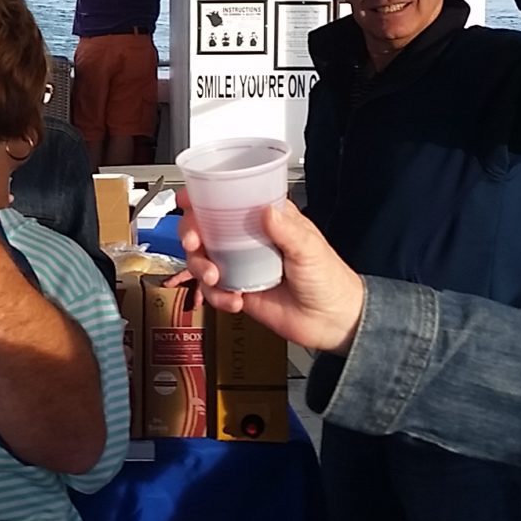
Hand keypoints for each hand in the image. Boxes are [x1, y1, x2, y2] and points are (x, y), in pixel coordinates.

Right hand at [177, 192, 366, 353]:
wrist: (333, 322)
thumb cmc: (330, 280)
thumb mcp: (310, 250)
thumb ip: (288, 231)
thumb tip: (267, 210)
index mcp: (267, 220)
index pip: (229, 201)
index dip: (203, 198)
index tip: (187, 201)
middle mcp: (248, 240)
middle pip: (205, 228)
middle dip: (191, 233)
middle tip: (194, 244)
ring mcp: (240, 265)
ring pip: (203, 259)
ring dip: (200, 267)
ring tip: (216, 279)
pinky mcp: (238, 290)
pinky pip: (212, 290)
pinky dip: (216, 296)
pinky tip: (234, 300)